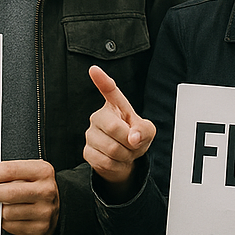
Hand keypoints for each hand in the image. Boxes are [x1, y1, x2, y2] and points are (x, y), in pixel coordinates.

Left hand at [0, 160, 58, 234]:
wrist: (58, 205)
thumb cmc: (36, 185)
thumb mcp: (29, 171)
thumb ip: (9, 172)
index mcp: (42, 171)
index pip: (11, 170)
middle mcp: (46, 191)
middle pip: (11, 193)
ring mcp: (45, 211)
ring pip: (10, 212)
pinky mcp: (41, 228)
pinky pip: (13, 227)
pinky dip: (4, 222)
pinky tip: (4, 216)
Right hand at [83, 66, 154, 199]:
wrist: (124, 159)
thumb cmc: (134, 138)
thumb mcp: (147, 131)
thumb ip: (144, 130)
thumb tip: (133, 137)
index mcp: (115, 106)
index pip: (109, 90)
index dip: (101, 80)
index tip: (94, 69)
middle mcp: (99, 117)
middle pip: (114, 128)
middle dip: (129, 141)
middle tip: (133, 143)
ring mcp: (90, 134)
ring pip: (111, 148)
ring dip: (125, 155)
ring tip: (125, 152)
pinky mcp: (87, 151)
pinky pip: (106, 161)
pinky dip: (118, 165)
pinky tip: (117, 160)